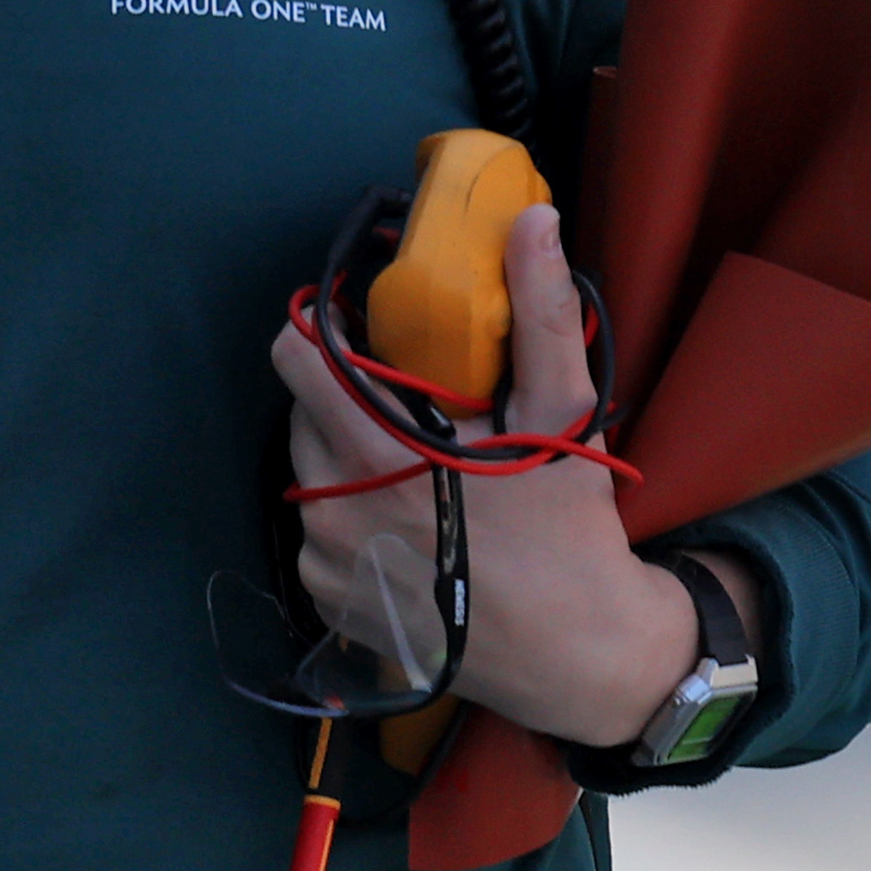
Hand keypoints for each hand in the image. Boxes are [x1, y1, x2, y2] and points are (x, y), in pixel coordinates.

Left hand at [270, 201, 725, 745]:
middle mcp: (332, 509)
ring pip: (310, 475)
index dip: (320, 333)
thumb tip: (532, 220)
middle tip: (412, 415)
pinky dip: (351, 521)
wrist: (574, 650)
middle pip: (302, 416)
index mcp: (376, 452)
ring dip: (346, 460)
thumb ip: (538, 313)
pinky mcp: (329, 602)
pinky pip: (319, 536)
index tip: (359, 333)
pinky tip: (410, 529)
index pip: (296, 361)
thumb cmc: (568, 528)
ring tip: (415, 473)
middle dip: (345, 402)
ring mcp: (324, 562)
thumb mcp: (562, 414)